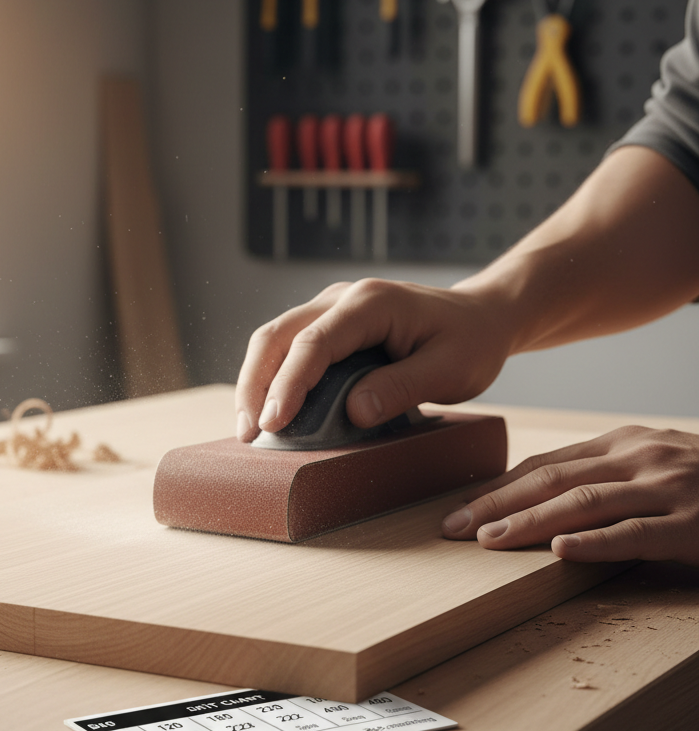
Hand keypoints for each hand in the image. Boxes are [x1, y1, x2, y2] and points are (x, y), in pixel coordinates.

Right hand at [234, 278, 512, 441]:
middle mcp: (340, 297)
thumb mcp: (451, 370)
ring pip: (272, 339)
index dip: (289, 384)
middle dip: (255, 384)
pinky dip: (269, 378)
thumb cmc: (470, 343)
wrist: (480, 317)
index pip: (314, 342)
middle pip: (276, 335)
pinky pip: (285, 347)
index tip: (274, 423)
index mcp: (371, 303)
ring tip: (249, 428)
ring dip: (254, 382)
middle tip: (249, 433)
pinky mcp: (326, 325)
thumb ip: (402, 388)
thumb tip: (354, 411)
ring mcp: (329, 307)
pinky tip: (267, 411)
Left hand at [441, 426, 698, 564]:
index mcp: (626, 443)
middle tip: (453, 529)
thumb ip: (604, 476)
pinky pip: (637, 535)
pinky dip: (596, 544)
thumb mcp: (654, 466)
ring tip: (489, 541)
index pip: (547, 465)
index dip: (499, 487)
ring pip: (585, 503)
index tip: (460, 509)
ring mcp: (671, 489)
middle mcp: (642, 458)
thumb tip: (539, 500)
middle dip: (496, 504)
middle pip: (553, 481)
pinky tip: (562, 553)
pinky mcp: (696, 526)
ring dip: (530, 523)